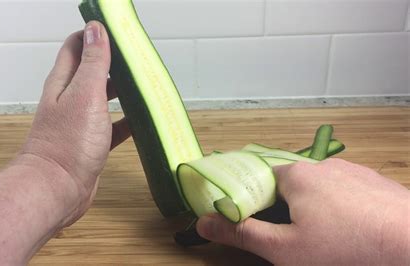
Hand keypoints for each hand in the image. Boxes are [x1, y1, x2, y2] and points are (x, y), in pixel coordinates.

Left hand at [17, 21, 129, 225]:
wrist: (57, 190)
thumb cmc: (69, 141)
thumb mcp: (85, 94)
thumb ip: (92, 62)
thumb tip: (95, 28)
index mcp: (64, 82)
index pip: (76, 47)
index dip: (94, 35)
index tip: (119, 33)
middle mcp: (69, 99)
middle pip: (91, 71)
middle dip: (113, 63)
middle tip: (138, 59)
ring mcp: (80, 123)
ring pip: (103, 99)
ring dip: (121, 91)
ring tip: (144, 85)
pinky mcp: (91, 143)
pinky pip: (111, 126)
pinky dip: (126, 121)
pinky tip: (142, 121)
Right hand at [196, 159, 409, 264]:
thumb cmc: (345, 248)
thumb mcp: (284, 249)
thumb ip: (242, 233)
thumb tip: (204, 223)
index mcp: (295, 175)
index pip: (260, 182)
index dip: (257, 206)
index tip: (262, 227)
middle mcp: (322, 166)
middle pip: (291, 187)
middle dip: (289, 213)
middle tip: (299, 241)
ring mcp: (352, 172)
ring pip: (320, 192)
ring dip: (317, 212)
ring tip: (330, 240)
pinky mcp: (375, 183)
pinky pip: (347, 195)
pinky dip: (343, 211)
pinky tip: (352, 232)